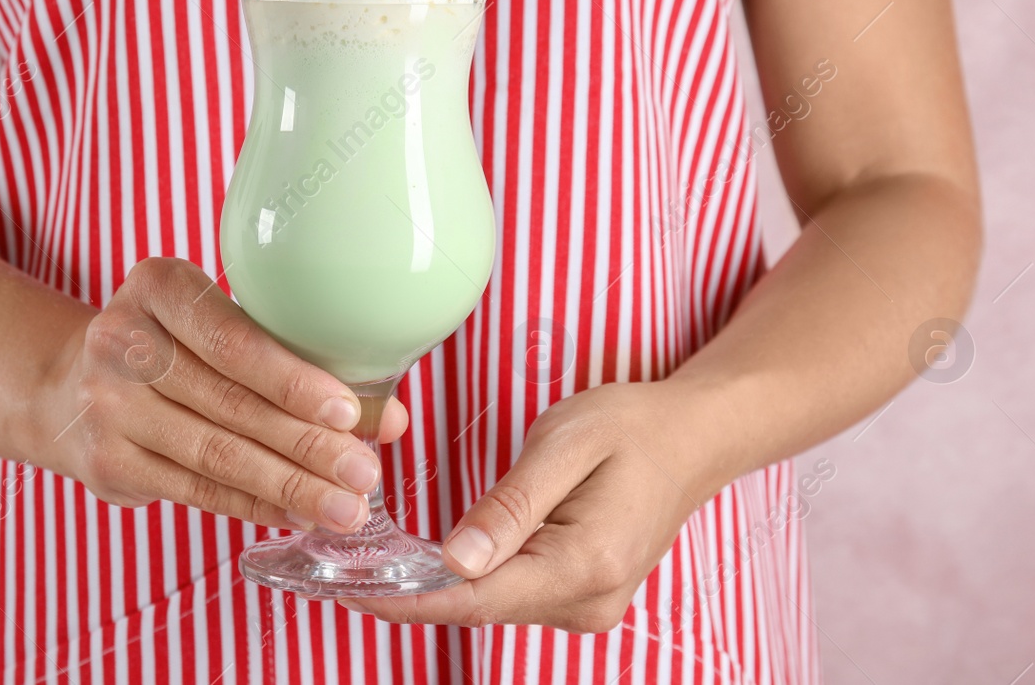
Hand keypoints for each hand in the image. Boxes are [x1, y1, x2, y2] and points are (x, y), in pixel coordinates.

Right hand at [29, 258, 407, 533]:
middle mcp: (121, 341)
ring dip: (290, 487)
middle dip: (307, 444)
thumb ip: (294, 356)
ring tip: (346, 507)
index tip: (349, 413)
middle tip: (365, 471)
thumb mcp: (216, 321)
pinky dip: (254, 506)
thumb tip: (387, 416)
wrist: (67, 384)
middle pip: (230, 403)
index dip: (293, 380)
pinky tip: (299, 513)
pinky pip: (196, 490)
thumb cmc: (172, 345)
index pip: (232, 338)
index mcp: (156, 286)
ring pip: (215, 455)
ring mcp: (107, 406)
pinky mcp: (108, 463)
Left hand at [340, 382, 726, 632]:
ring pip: (493, 606)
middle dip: (410, 593)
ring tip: (372, 565)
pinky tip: (432, 562)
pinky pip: (513, 596)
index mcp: (585, 564)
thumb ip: (511, 505)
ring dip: (437, 589)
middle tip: (340, 570)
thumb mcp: (566, 444)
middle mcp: (588, 601)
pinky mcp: (581, 597)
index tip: (351, 591)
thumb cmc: (633, 426)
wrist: (694, 437)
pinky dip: (471, 581)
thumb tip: (456, 560)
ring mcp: (588, 606)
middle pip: (480, 609)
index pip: (477, 598)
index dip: (407, 598)